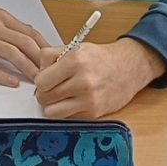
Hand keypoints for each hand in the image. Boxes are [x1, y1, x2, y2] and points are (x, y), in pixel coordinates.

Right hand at [0, 0, 49, 86]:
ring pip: (12, 54)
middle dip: (41, 60)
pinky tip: (12, 82)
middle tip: (51, 73)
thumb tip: (26, 33)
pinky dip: (2, 75)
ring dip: (28, 68)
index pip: (30, 33)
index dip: (44, 47)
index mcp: (1, 17)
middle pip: (25, 44)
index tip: (54, 58)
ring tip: (38, 81)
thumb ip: (7, 24)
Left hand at [33, 38, 165, 118]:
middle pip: (44, 97)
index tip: (46, 79)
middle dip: (44, 93)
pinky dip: (67, 111)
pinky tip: (74, 101)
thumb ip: (52, 56)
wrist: (129, 67)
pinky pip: (68, 118)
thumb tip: (37, 70)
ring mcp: (89, 99)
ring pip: (52, 112)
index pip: (41, 80)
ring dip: (53, 106)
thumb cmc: (101, 58)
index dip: (41, 80)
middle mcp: (82, 81)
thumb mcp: (75, 47)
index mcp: (75, 61)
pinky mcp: (94, 113)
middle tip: (52, 88)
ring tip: (60, 97)